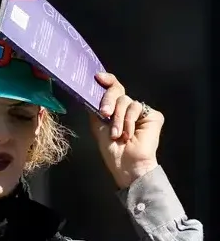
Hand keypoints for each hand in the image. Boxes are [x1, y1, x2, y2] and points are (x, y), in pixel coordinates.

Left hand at [88, 72, 162, 187]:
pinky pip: (136, 108)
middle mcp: (127, 108)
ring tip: (117, 134)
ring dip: (118, 119)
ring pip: (125, 101)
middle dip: (108, 101)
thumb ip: (95, 107)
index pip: (112, 90)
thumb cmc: (111, 149)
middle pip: (117, 91)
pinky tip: (129, 134)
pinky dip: (129, 121)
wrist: (126, 163)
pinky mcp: (152, 115)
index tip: (98, 77)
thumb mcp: (97, 126)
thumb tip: (89, 91)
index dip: (107, 81)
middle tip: (104, 113)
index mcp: (114, 109)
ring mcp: (140, 111)